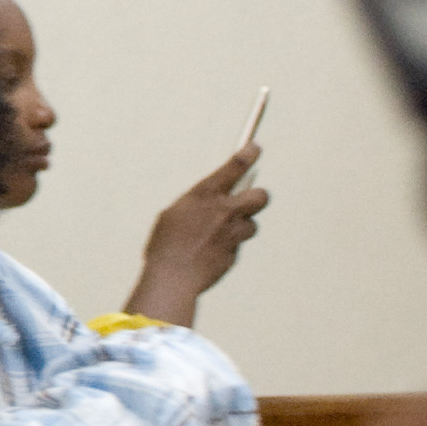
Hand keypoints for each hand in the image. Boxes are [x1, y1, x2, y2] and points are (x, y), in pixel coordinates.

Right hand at [128, 143, 266, 327]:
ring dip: (240, 228)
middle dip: (257, 197)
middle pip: (261, 197)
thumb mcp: (174, 213)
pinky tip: (208, 254)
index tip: (254, 148)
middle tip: (246, 202)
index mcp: (205, 195)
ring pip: (251, 225)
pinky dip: (226, 248)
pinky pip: (236, 247)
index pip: (235, 167)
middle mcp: (224, 211)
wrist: (172, 277)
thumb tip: (212, 202)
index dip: (248, 154)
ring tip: (219, 235)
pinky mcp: (234, 254)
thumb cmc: (166, 244)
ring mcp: (232, 234)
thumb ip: (197, 204)